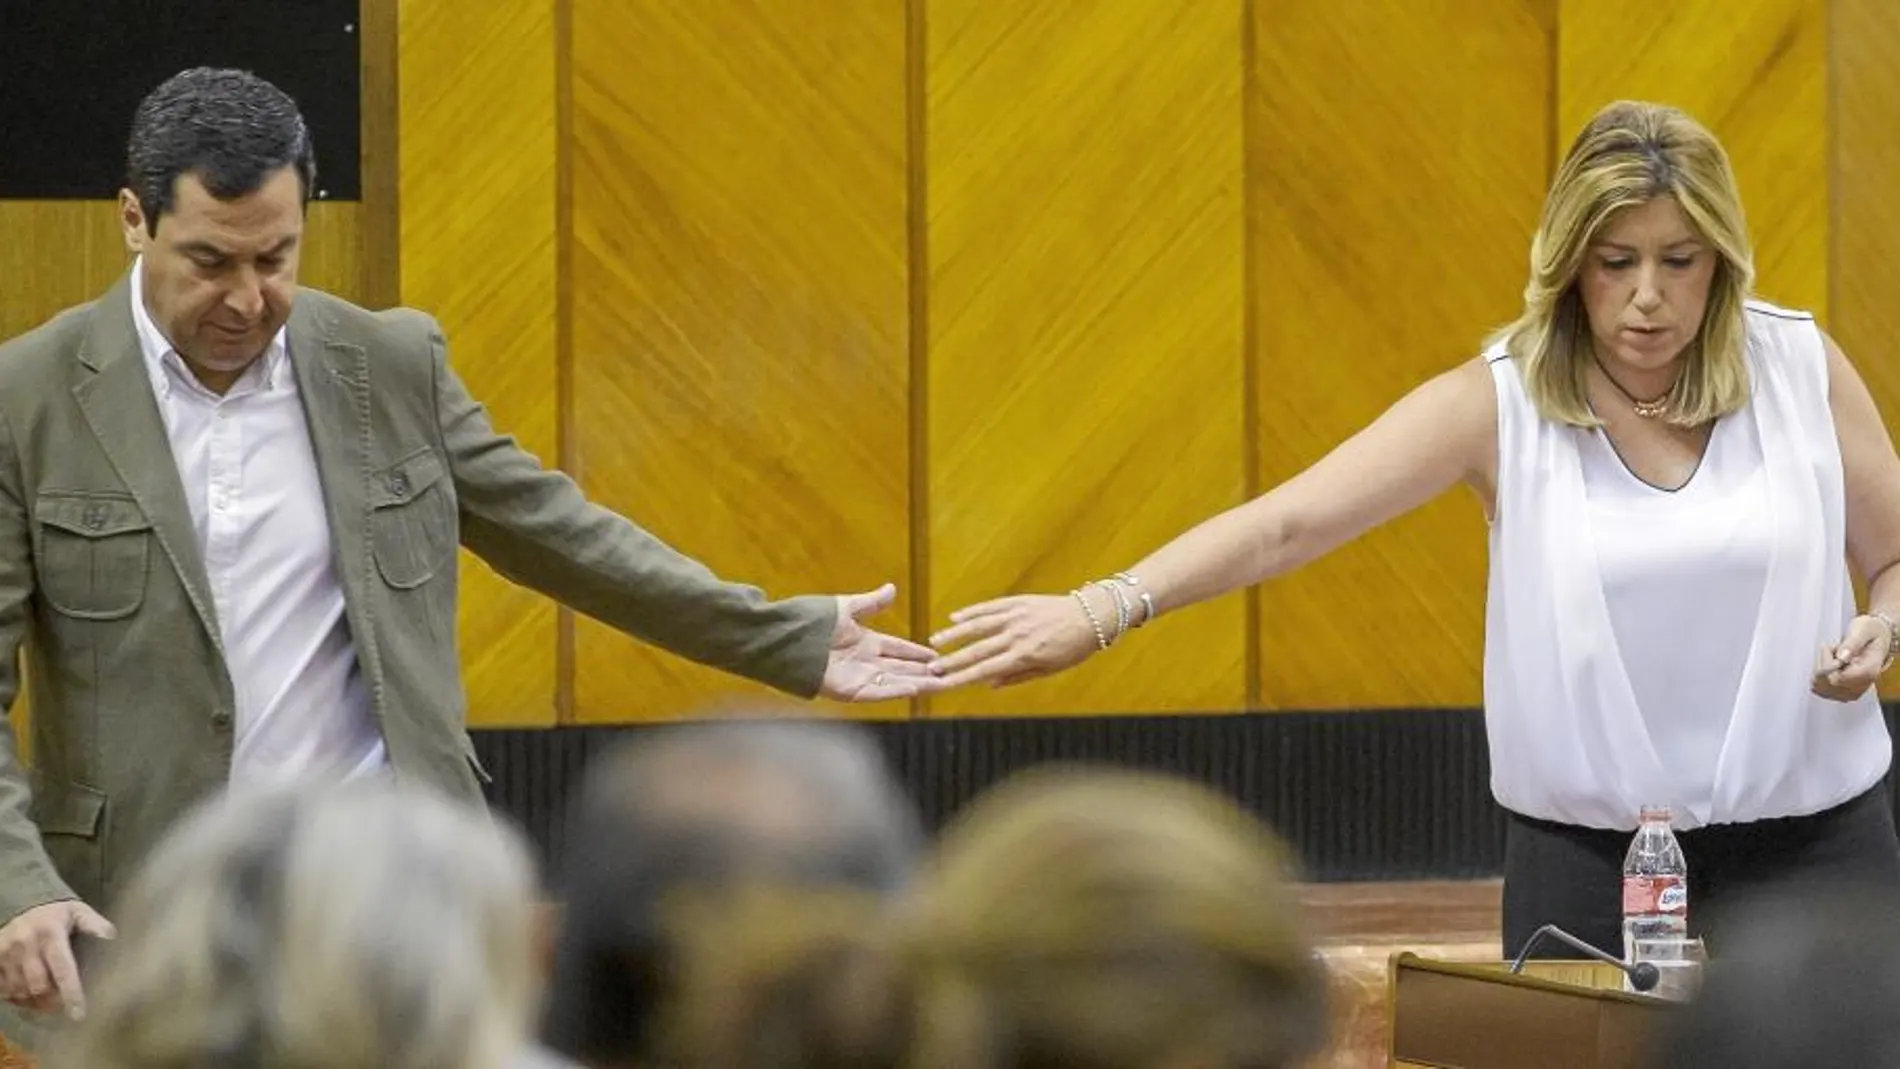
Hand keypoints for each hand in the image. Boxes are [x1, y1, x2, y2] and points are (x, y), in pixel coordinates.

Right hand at [0, 899, 114, 1019]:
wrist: (21, 903)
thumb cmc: (57, 914)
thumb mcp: (78, 912)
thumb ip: (94, 923)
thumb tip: (111, 935)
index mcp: (50, 934)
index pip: (62, 969)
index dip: (71, 993)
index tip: (79, 1013)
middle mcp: (26, 944)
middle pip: (38, 985)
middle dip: (52, 1001)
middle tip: (64, 1008)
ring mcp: (6, 953)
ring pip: (19, 990)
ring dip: (34, 1002)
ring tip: (48, 1005)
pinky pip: (3, 988)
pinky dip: (16, 997)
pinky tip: (29, 997)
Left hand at [818, 583, 941, 700]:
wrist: (785, 639)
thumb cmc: (810, 622)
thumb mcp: (846, 609)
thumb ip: (871, 603)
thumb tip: (892, 589)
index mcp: (865, 642)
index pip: (898, 648)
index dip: (918, 652)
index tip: (937, 654)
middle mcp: (864, 662)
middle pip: (901, 668)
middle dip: (925, 672)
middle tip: (950, 673)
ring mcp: (857, 677)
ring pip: (894, 682)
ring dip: (917, 683)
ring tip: (941, 684)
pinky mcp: (848, 690)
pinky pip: (876, 692)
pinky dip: (894, 691)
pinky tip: (913, 689)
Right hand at [928, 591, 1102, 688]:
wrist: (1092, 616)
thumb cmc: (1073, 648)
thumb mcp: (1050, 669)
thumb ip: (1017, 677)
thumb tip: (988, 683)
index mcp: (1023, 656)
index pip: (984, 670)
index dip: (960, 678)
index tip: (942, 683)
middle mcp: (1016, 636)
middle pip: (976, 650)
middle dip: (951, 660)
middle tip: (930, 667)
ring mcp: (1015, 616)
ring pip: (978, 626)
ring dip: (954, 634)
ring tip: (934, 641)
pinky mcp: (1018, 601)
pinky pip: (990, 607)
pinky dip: (971, 612)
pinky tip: (956, 618)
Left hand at [1812, 614, 1893, 701]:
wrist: (1877, 638)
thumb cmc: (1870, 632)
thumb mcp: (1863, 630)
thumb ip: (1852, 643)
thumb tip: (1841, 657)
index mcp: (1868, 672)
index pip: (1837, 679)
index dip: (1827, 665)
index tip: (1832, 647)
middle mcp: (1861, 686)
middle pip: (1826, 684)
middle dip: (1821, 664)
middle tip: (1833, 649)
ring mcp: (1851, 692)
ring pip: (1820, 687)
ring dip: (1819, 670)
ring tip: (1833, 657)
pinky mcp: (1843, 693)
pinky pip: (1820, 690)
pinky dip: (1818, 677)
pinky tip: (1828, 666)